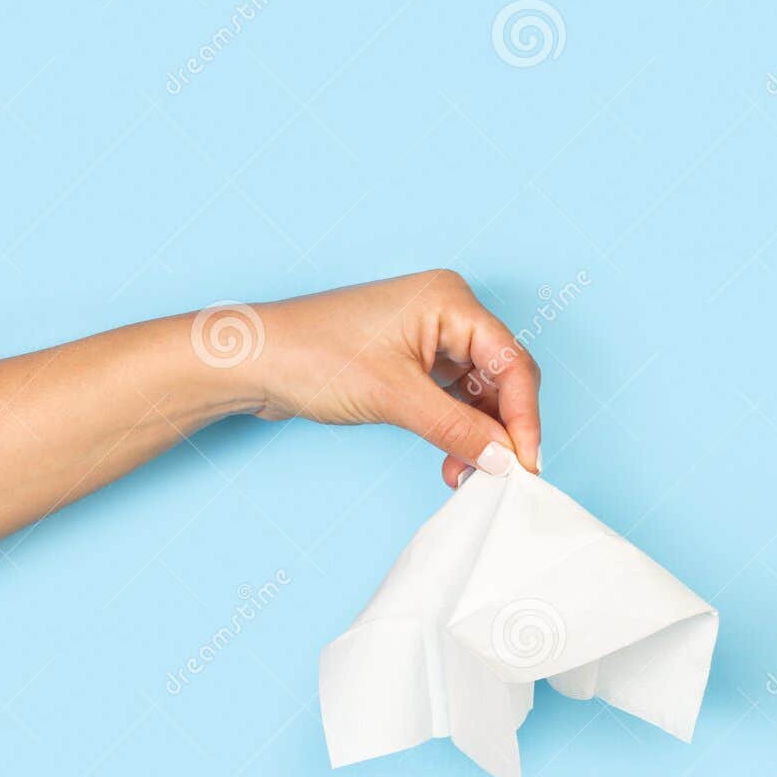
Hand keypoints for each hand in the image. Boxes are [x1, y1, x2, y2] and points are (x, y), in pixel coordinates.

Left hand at [244, 270, 541, 485]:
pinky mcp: (414, 361)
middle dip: (502, 429)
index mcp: (450, 301)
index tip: (526, 464)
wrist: (251, 361)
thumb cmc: (312, 357)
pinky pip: (455, 399)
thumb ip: (457, 429)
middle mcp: (447, 312)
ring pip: (480, 394)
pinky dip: (458, 431)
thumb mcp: (394, 397)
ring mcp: (430, 337)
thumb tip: (505, 461)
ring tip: (467, 475)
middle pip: (502, 377)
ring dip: (479, 437)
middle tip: (501, 476)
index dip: (524, 417)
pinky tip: (453, 460)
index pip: (512, 362)